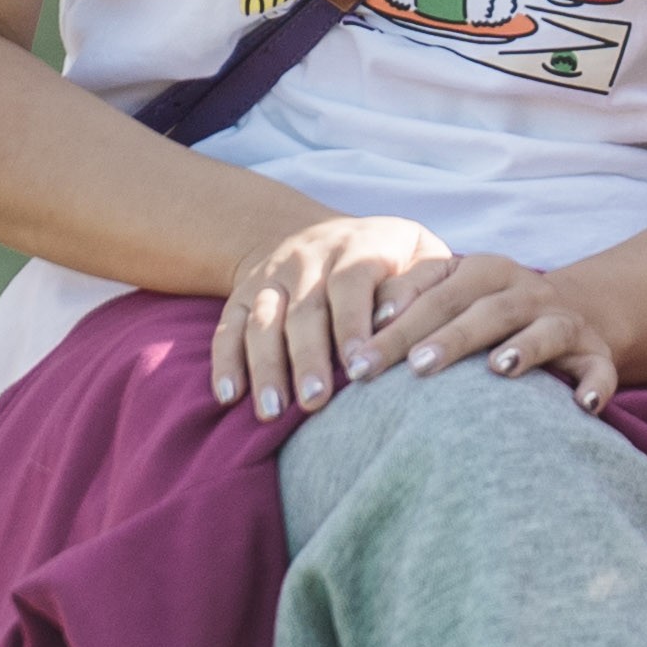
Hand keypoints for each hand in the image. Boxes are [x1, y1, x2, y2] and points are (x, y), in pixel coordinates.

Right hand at [214, 212, 458, 420]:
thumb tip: (404, 322)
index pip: (351, 282)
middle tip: (316, 402)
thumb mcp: (418, 253)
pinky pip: (229, 329)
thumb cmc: (391, 257)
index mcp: (358, 245)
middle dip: (308, 358)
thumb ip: (420, 283)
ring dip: (266, 367)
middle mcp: (308, 258)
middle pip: (304, 310)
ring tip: (273, 411)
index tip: (360, 367)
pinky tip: (229, 397)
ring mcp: (271, 278)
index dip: (353, 323)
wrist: (320, 234)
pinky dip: (226, 363)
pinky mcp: (243, 296)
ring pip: (263, 322)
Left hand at [345, 247, 631, 408]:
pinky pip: (600, 368)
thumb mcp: (447, 295)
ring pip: (545, 330)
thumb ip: (406, 301)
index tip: (360, 357)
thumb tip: (360, 325)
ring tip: (497, 369)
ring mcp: (563, 320)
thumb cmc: (483, 311)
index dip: (397, 322)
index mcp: (482, 270)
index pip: (434, 292)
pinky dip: (596, 384)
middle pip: (484, 310)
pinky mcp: (596, 352)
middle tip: (413, 368)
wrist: (571, 312)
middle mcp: (525, 290)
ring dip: (524, 347)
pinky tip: (584, 405)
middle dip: (448, 338)